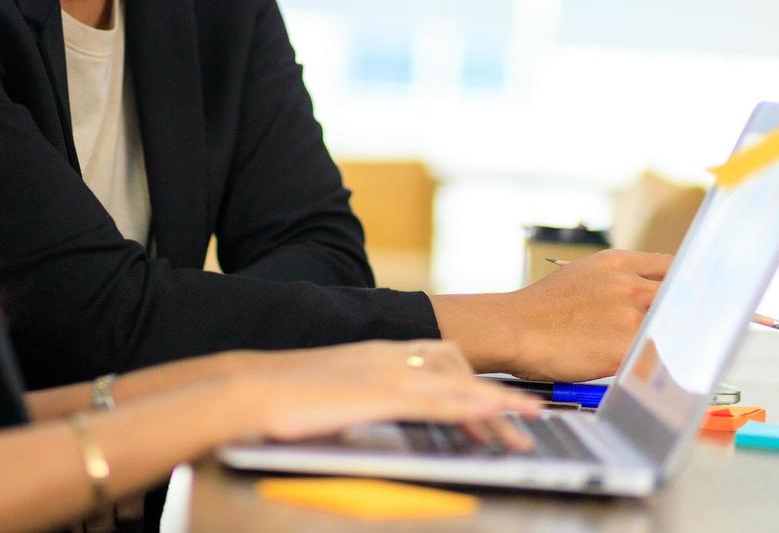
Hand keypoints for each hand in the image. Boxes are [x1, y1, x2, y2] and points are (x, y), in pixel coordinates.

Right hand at [240, 340, 541, 450]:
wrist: (250, 389)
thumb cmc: (282, 398)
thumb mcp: (332, 392)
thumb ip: (360, 396)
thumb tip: (375, 412)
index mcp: (377, 354)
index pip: (439, 360)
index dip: (473, 380)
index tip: (499, 401)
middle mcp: (388, 357)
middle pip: (456, 368)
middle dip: (493, 393)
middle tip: (525, 417)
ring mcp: (386, 374)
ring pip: (456, 384)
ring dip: (497, 405)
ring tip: (527, 423)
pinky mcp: (381, 394)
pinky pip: (439, 400)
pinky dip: (472, 406)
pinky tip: (494, 417)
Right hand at [505, 249, 669, 380]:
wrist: (513, 328)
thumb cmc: (542, 308)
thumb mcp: (581, 275)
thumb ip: (618, 280)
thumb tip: (646, 294)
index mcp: (617, 262)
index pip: (672, 267)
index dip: (684, 284)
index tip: (689, 297)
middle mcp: (628, 284)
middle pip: (680, 297)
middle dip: (683, 313)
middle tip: (684, 330)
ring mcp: (629, 316)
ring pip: (672, 329)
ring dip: (671, 342)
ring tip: (667, 355)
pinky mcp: (625, 348)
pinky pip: (655, 357)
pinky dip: (656, 364)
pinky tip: (649, 370)